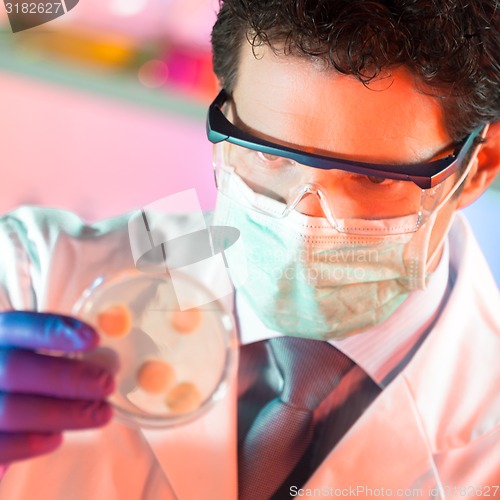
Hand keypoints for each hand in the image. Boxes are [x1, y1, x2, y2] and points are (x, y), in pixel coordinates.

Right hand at [0, 311, 114, 463]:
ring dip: (62, 413)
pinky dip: (29, 443)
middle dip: (67, 378)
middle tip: (108, 384)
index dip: (55, 331)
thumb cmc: (26, 379)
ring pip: (10, 410)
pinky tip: (57, 438)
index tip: (95, 339)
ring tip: (102, 414)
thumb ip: (64, 354)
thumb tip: (109, 363)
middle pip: (14, 368)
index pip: (20, 326)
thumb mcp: (37, 356)